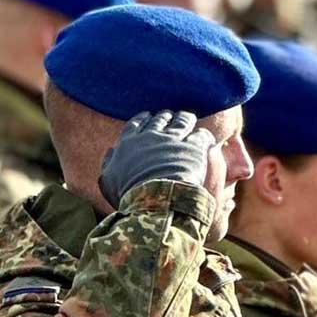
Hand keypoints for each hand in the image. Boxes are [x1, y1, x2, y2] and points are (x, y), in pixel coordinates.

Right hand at [99, 110, 216, 209]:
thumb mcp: (109, 181)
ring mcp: (173, 140)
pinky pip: (202, 134)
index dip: (142, 119)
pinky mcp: (193, 147)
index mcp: (129, 143)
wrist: (154, 200)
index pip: (135, 124)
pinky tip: (207, 139)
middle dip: (165, 116)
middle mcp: (151, 137)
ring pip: (182, 121)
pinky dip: (204, 135)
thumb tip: (112, 150)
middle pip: (159, 119)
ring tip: (187, 119)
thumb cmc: (129, 195)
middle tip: (169, 116)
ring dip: (184, 118)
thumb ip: (109, 163)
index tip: (147, 116)